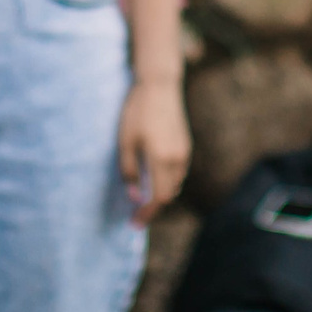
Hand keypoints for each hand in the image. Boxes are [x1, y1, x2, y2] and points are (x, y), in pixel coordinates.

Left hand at [117, 77, 190, 223]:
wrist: (159, 86)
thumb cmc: (137, 113)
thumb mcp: (125, 143)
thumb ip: (130, 173)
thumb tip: (135, 197)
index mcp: (161, 160)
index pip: (158, 199)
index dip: (147, 215)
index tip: (134, 224)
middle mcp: (177, 160)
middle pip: (168, 195)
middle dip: (153, 209)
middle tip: (136, 216)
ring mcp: (184, 153)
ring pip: (175, 184)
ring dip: (161, 194)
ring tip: (143, 198)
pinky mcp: (185, 145)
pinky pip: (178, 172)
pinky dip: (167, 181)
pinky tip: (154, 178)